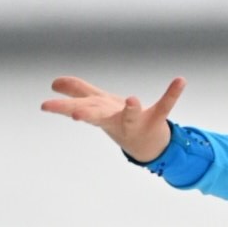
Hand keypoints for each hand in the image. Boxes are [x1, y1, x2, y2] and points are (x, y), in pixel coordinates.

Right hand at [42, 75, 184, 162]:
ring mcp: (135, 121)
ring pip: (130, 116)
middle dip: (84, 114)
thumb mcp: (97, 106)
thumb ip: (77, 92)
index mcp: (100, 113)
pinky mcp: (156, 119)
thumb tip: (55, 83)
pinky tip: (180, 81)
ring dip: (130, 109)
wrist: (146, 145)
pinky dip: (172, 94)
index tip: (47, 103)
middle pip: (98, 116)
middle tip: (73, 114)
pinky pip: (165, 105)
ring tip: (133, 99)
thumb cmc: (119, 121)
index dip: (64, 104)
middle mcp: (114, 119)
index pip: (79, 107)